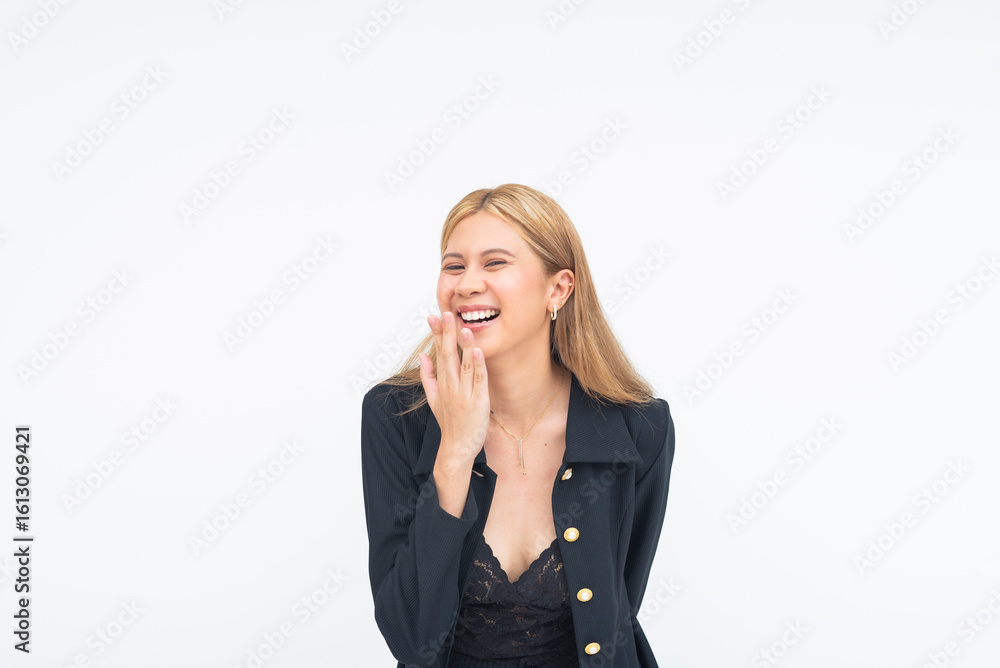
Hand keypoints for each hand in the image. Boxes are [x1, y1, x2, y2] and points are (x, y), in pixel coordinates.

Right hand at [418, 311, 489, 470]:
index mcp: (442, 383)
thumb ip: (427, 376)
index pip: (438, 353)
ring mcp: (464, 393)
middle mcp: (451, 386)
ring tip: (464, 328)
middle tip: (447, 314)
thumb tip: (423, 354)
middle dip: (448, 334)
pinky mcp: (478, 401)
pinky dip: (479, 365)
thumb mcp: (433, 398)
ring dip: (464, 346)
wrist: (457, 447)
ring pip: (465, 365)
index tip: (435, 316)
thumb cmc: (449, 422)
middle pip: (448, 355)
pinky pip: (479, 380)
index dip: (437, 334)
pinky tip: (478, 351)